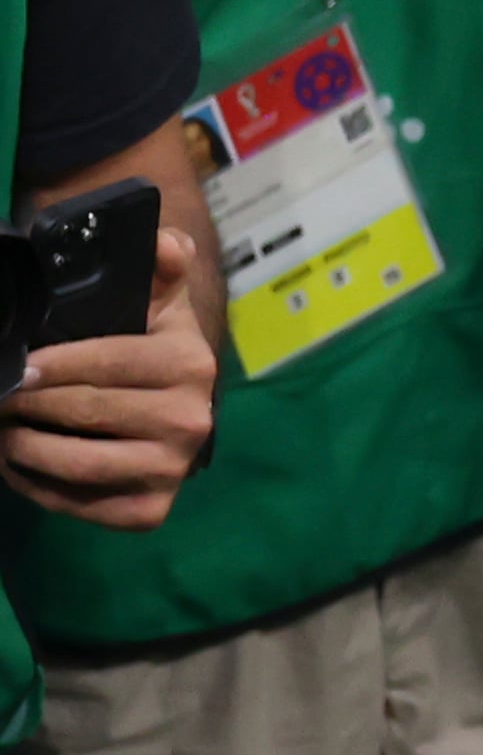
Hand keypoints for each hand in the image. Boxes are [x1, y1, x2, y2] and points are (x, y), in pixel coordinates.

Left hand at [4, 221, 218, 530]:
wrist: (173, 396)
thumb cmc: (148, 340)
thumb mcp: (158, 294)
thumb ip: (160, 260)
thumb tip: (164, 244)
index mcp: (191, 364)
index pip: (104, 364)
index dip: (49, 366)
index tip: (15, 367)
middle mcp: (192, 421)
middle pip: (85, 412)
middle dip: (27, 404)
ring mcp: (173, 469)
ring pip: (80, 462)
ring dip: (24, 447)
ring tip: (3, 430)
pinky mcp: (151, 510)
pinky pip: (84, 506)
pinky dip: (39, 488)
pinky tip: (19, 465)